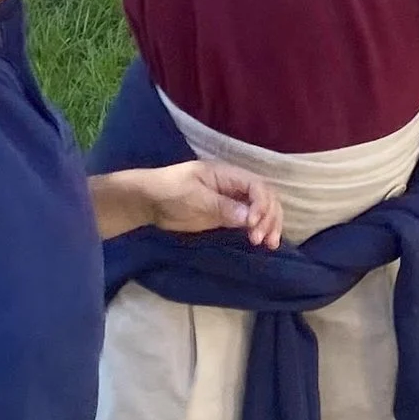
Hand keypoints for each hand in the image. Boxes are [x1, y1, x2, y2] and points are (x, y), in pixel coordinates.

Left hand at [142, 160, 284, 248]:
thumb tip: (248, 218)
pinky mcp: (226, 216)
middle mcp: (234, 186)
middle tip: (263, 240)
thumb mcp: (194, 197)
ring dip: (269, 225)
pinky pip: (249, 221)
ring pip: (261, 210)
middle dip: (270, 217)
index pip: (257, 186)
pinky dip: (259, 230)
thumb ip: (221, 206)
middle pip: (265, 197)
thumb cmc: (169, 192)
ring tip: (269, 245)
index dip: (261, 205)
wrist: (148, 201)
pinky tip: (263, 243)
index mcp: (228, 174)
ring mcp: (231, 201)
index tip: (252, 225)